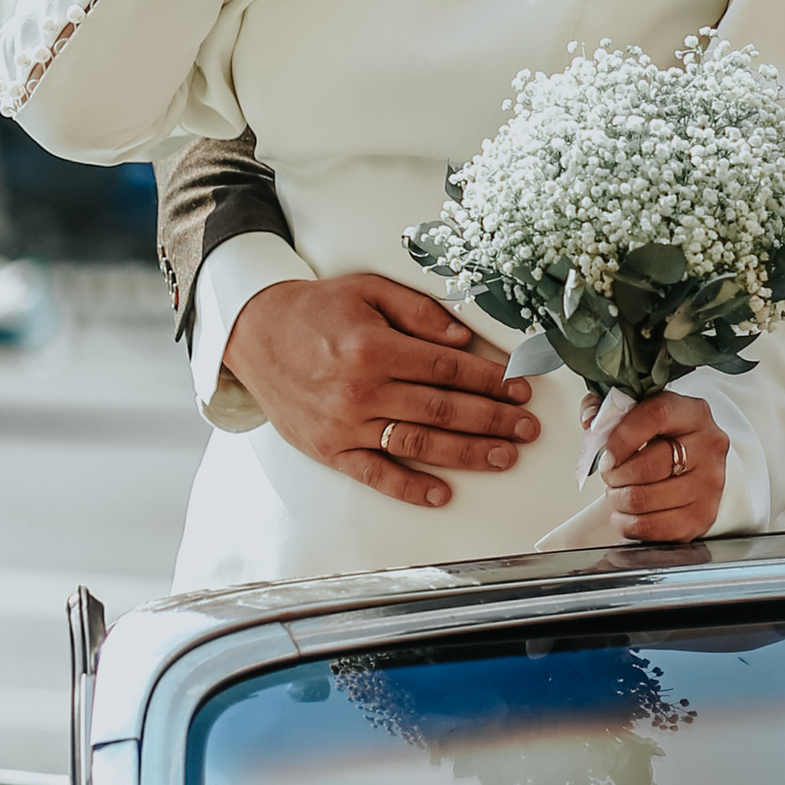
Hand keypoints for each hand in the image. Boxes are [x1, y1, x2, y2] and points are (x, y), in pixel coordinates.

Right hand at [224, 272, 539, 508]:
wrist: (256, 335)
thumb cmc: (317, 309)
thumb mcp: (368, 291)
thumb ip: (418, 312)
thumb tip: (463, 339)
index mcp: (374, 347)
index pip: (447, 369)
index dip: (490, 380)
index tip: (520, 388)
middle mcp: (361, 390)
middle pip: (441, 409)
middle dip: (492, 419)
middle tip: (528, 428)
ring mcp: (345, 424)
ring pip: (418, 443)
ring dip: (467, 453)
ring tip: (505, 456)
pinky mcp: (330, 450)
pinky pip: (375, 474)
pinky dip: (410, 486)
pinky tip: (443, 492)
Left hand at [600, 391, 728, 542]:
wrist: (693, 465)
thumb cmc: (661, 437)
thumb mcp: (639, 412)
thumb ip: (609, 408)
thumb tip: (590, 420)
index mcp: (694, 413)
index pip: (657, 416)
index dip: (622, 436)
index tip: (605, 454)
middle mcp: (709, 446)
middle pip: (649, 465)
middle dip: (616, 474)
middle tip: (609, 474)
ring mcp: (710, 484)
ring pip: (645, 499)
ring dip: (618, 499)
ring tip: (618, 492)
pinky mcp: (702, 517)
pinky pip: (651, 528)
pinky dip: (628, 523)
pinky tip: (627, 513)